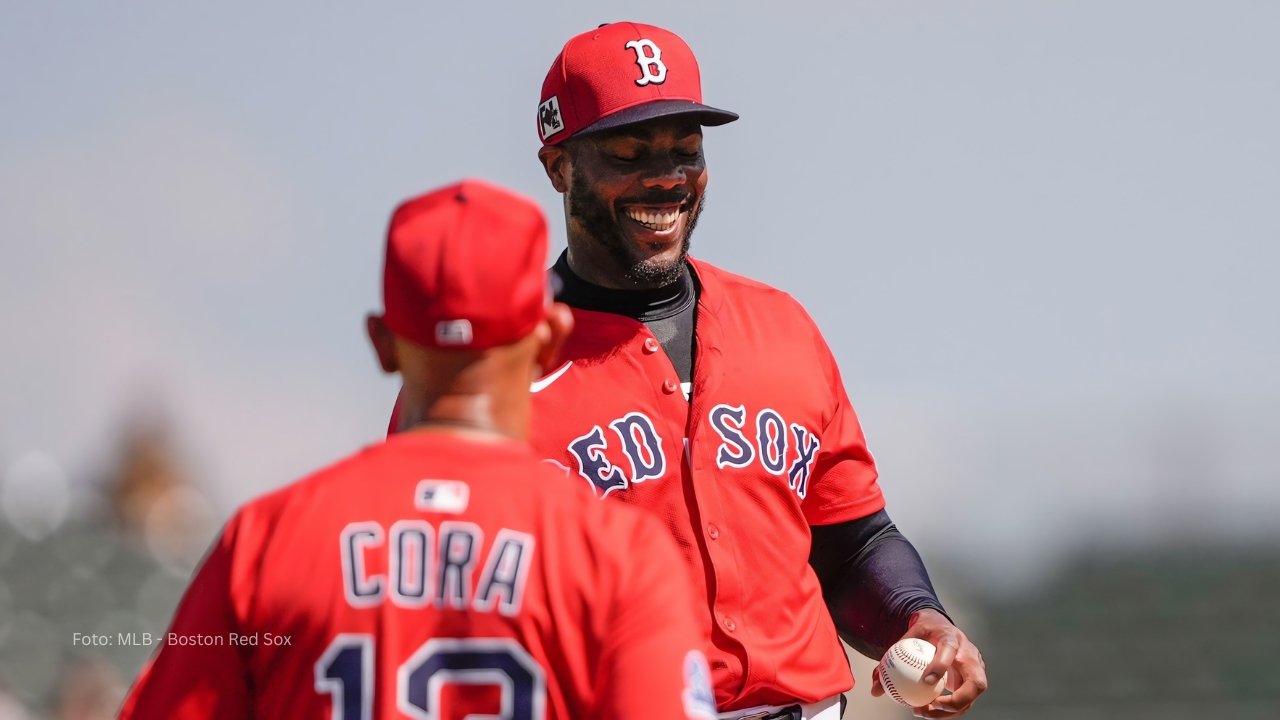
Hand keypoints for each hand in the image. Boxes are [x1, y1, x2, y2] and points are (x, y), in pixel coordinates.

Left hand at [870, 609, 987, 717]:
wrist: (943, 627)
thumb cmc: (924, 632)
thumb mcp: (907, 637)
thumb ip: (891, 658)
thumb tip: (875, 688)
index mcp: (952, 637)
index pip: (950, 651)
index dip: (940, 666)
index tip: (925, 681)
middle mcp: (970, 655)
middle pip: (975, 683)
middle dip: (957, 700)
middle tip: (932, 706)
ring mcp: (976, 671)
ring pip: (971, 698)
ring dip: (948, 711)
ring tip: (923, 712)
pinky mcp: (974, 682)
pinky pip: (965, 701)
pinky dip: (947, 710)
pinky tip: (927, 711)